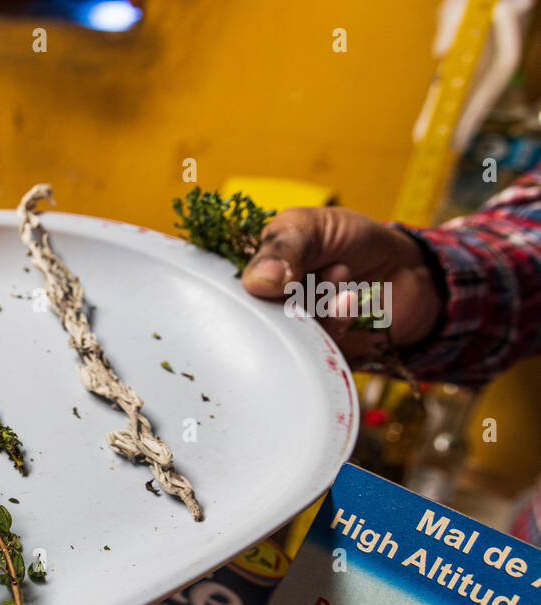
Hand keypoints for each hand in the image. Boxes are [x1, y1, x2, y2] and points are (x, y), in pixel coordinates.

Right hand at [241, 207, 445, 362]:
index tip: (257, 275)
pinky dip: (332, 323)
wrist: (409, 273)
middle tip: (305, 275)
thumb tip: (257, 283)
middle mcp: (260, 307)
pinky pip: (310, 353)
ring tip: (339, 274)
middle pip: (244, 318)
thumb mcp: (313, 226)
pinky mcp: (311, 356)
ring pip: (279, 336)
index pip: (217, 287)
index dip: (230, 286)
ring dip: (314, 305)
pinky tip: (349, 299)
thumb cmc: (352, 241)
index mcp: (247, 273)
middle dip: (280, 296)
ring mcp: (285, 333)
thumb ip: (284, 247)